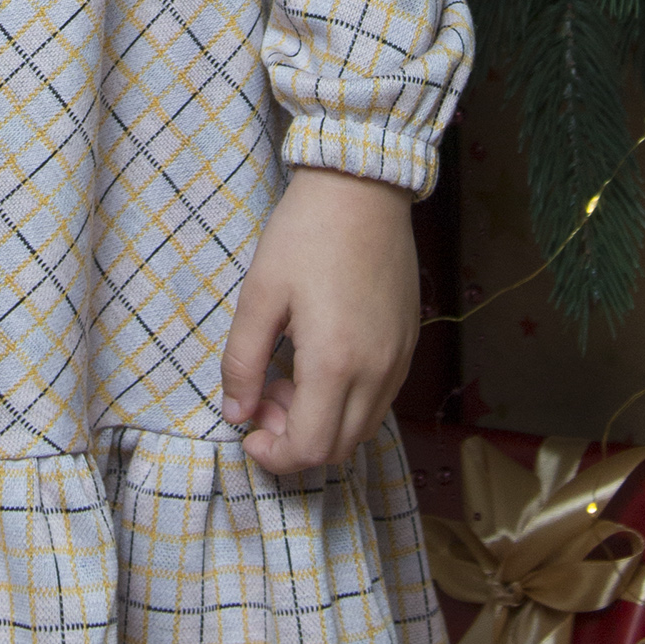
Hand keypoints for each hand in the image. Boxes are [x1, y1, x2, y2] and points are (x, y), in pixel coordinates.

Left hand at [219, 166, 421, 474]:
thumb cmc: (305, 234)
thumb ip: (243, 362)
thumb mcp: (259, 295)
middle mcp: (377, 372)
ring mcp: (399, 359)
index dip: (274, 455)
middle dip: (294, 440)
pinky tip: (320, 362)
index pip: (310, 448)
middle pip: (339, 448)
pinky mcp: (408, 343)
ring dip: (322, 422)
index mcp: (336, 363)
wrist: (362, 188)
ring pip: (363, 428)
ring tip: (289, 376)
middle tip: (264, 397)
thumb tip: (235, 413)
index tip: (247, 430)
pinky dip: (347, 402)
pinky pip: (380, 399)